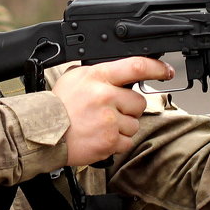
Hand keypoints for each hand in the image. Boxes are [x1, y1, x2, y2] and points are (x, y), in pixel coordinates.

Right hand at [53, 57, 173, 165]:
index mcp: (98, 76)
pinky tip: (100, 137)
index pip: (136, 66)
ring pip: (134, 124)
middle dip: (128, 108)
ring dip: (122, 127)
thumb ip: (99, 73)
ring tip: (100, 125)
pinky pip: (127, 141)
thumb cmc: (58, 107)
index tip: (166, 71)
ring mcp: (109, 120)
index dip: (156, 68)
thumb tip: (121, 72)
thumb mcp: (75, 78)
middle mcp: (105, 96)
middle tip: (109, 112)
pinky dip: (116, 143)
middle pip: (139, 102)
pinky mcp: (109, 140)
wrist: (43, 133)